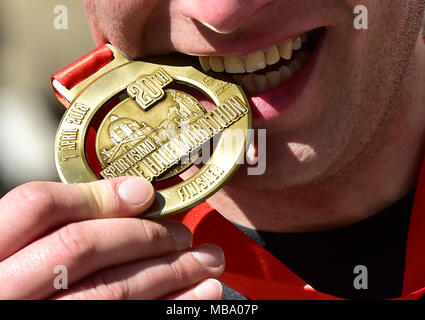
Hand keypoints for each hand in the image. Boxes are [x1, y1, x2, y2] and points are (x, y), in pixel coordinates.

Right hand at [0, 177, 223, 298]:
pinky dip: (169, 308)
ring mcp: (36, 319)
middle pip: (82, 247)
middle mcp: (6, 288)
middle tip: (184, 234)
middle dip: (144, 235)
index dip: (97, 194)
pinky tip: (198, 297)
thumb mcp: (15, 248)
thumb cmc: (15, 282)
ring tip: (207, 262)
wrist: (10, 317)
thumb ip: (54, 226)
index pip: (39, 206)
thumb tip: (132, 193)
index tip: (146, 194)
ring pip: (111, 291)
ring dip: (170, 273)